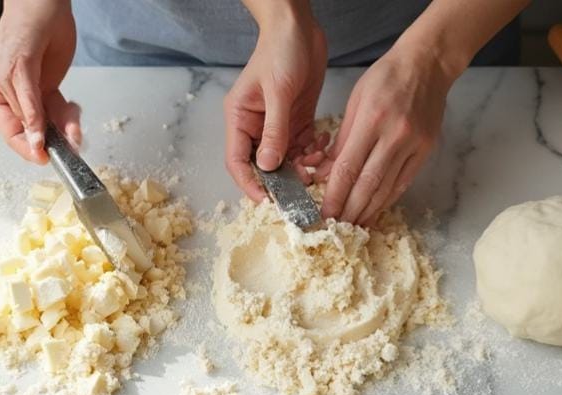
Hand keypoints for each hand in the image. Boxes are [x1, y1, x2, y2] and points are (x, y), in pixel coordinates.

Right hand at [0, 0, 80, 163]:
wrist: (45, 4)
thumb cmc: (23, 28)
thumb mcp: (20, 69)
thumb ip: (27, 106)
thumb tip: (33, 137)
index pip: (8, 130)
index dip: (26, 146)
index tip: (43, 158)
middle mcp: (11, 97)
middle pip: (31, 130)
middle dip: (51, 139)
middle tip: (68, 147)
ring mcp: (32, 94)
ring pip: (49, 123)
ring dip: (64, 130)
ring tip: (76, 132)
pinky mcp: (49, 89)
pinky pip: (60, 112)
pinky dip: (69, 118)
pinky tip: (75, 117)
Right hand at [224, 8, 326, 200]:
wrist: (299, 26)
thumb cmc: (280, 50)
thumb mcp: (278, 91)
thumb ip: (274, 130)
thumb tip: (269, 166)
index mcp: (240, 118)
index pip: (238, 161)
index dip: (250, 184)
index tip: (268, 200)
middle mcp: (256, 125)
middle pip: (264, 165)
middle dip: (283, 177)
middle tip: (304, 183)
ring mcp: (277, 124)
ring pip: (286, 159)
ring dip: (302, 165)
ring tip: (318, 160)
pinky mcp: (296, 119)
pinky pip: (303, 146)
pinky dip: (313, 151)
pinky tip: (323, 143)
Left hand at [318, 42, 453, 225]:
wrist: (427, 64)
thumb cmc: (386, 77)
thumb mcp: (355, 102)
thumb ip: (341, 140)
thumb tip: (324, 174)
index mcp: (372, 120)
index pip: (348, 168)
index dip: (335, 195)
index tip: (325, 213)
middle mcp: (395, 135)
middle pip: (368, 184)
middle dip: (350, 210)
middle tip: (337, 227)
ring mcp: (414, 144)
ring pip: (387, 188)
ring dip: (369, 211)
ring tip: (354, 225)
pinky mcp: (426, 150)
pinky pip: (404, 182)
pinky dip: (388, 199)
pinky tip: (375, 210)